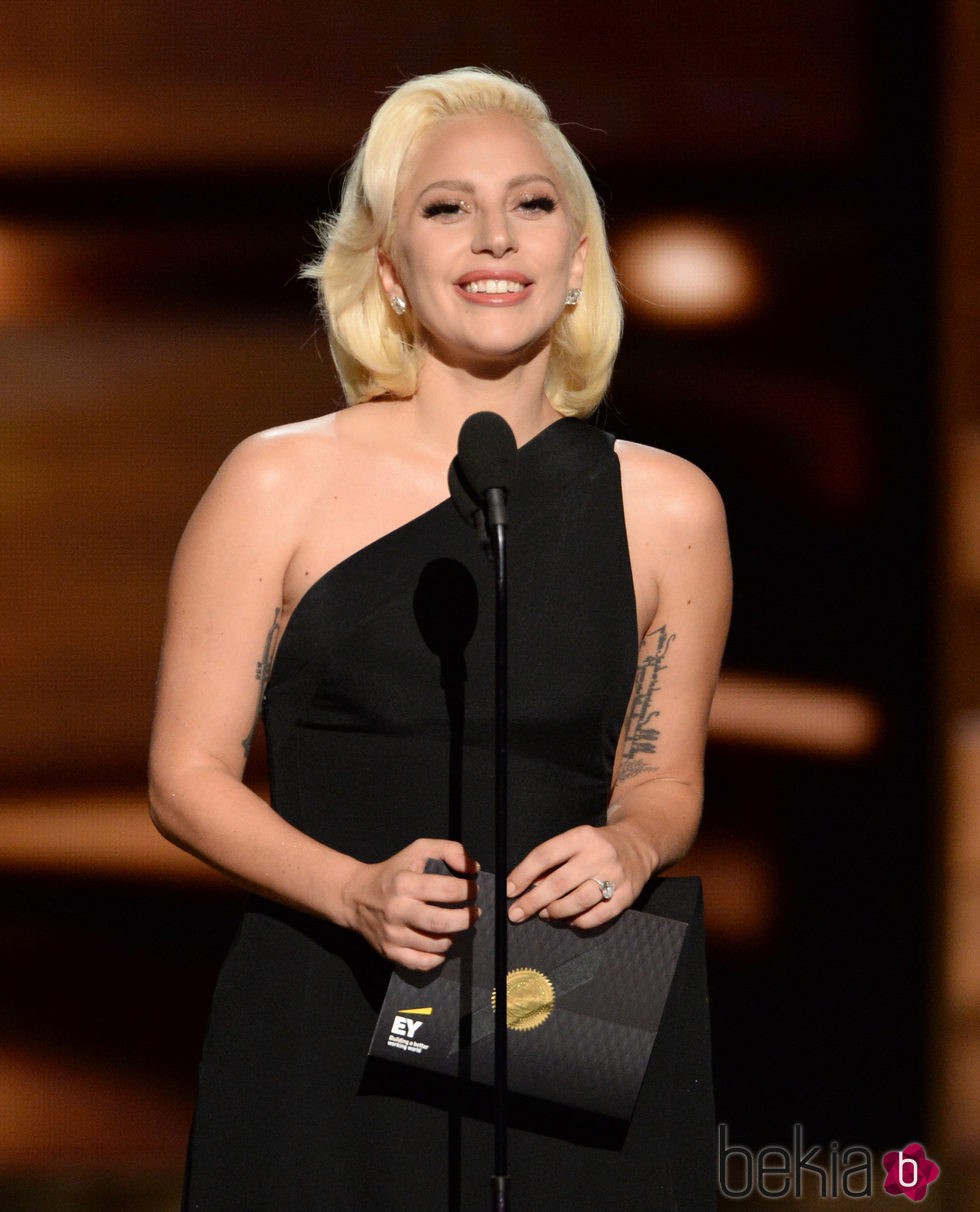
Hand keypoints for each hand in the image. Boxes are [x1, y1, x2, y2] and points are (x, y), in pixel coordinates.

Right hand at [342, 838, 478, 970]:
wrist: (355, 897)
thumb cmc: (393, 872)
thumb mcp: (418, 850)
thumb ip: (449, 850)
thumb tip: (472, 868)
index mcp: (404, 883)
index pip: (447, 890)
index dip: (468, 891)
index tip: (474, 890)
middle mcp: (397, 910)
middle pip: (442, 922)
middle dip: (466, 919)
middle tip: (474, 913)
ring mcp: (392, 934)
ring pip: (435, 945)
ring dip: (453, 936)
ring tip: (454, 925)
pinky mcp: (389, 952)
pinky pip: (422, 963)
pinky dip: (437, 956)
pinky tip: (440, 942)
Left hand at [505, 824, 657, 929]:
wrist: (638, 845)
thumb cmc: (596, 846)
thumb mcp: (574, 842)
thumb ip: (552, 862)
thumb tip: (524, 886)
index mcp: (581, 837)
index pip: (546, 855)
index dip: (524, 874)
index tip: (509, 889)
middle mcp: (599, 855)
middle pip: (559, 883)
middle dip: (533, 900)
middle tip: (516, 913)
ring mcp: (615, 876)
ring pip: (578, 901)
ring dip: (555, 911)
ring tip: (544, 914)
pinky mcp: (627, 896)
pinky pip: (598, 916)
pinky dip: (579, 921)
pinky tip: (569, 919)